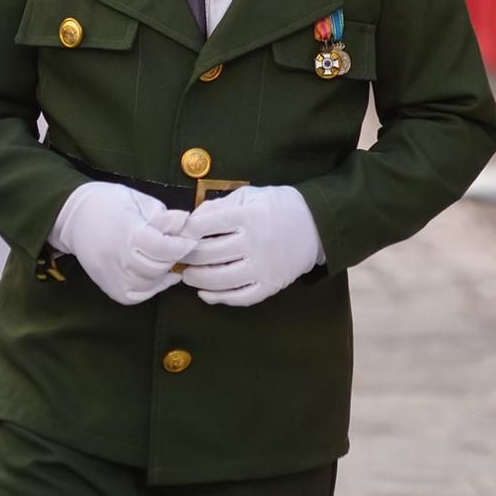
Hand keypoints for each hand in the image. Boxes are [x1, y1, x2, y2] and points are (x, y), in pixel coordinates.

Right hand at [50, 182, 195, 305]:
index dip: (181, 245)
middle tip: (179, 247)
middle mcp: (118, 257)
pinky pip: (136, 296)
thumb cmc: (109, 202)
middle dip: (173, 258)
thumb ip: (162, 216)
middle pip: (157, 267)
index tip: (191, 240)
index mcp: (127, 231)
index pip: (162, 247)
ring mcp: (111, 275)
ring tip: (167, 259)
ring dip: (163, 273)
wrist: (73, 217)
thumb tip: (186, 222)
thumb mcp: (138, 200)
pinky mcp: (108, 286)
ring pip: (148, 284)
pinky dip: (151, 288)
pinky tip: (159, 276)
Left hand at [178, 186, 323, 306]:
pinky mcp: (271, 285)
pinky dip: (219, 299)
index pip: (207, 224)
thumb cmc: (279, 206)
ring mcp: (263, 267)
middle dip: (187, 256)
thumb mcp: (251, 196)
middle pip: (209, 253)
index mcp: (249, 217)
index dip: (187, 230)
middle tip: (178, 256)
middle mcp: (255, 242)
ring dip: (198, 280)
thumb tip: (192, 218)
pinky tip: (206, 294)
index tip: (178, 233)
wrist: (316, 225)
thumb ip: (221, 204)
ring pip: (220, 279)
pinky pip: (240, 297)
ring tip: (188, 276)